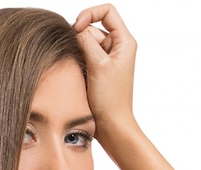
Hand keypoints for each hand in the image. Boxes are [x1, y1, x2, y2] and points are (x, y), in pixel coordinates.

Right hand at [74, 4, 137, 136]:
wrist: (110, 126)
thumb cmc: (110, 99)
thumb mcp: (98, 65)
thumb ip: (86, 41)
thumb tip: (76, 29)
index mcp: (124, 42)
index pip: (107, 12)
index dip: (89, 14)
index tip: (76, 28)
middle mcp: (116, 48)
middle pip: (92, 28)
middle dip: (80, 39)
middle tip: (78, 60)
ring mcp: (106, 59)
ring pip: (84, 44)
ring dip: (77, 54)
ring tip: (79, 72)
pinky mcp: (96, 71)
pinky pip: (82, 57)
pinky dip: (76, 63)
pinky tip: (77, 77)